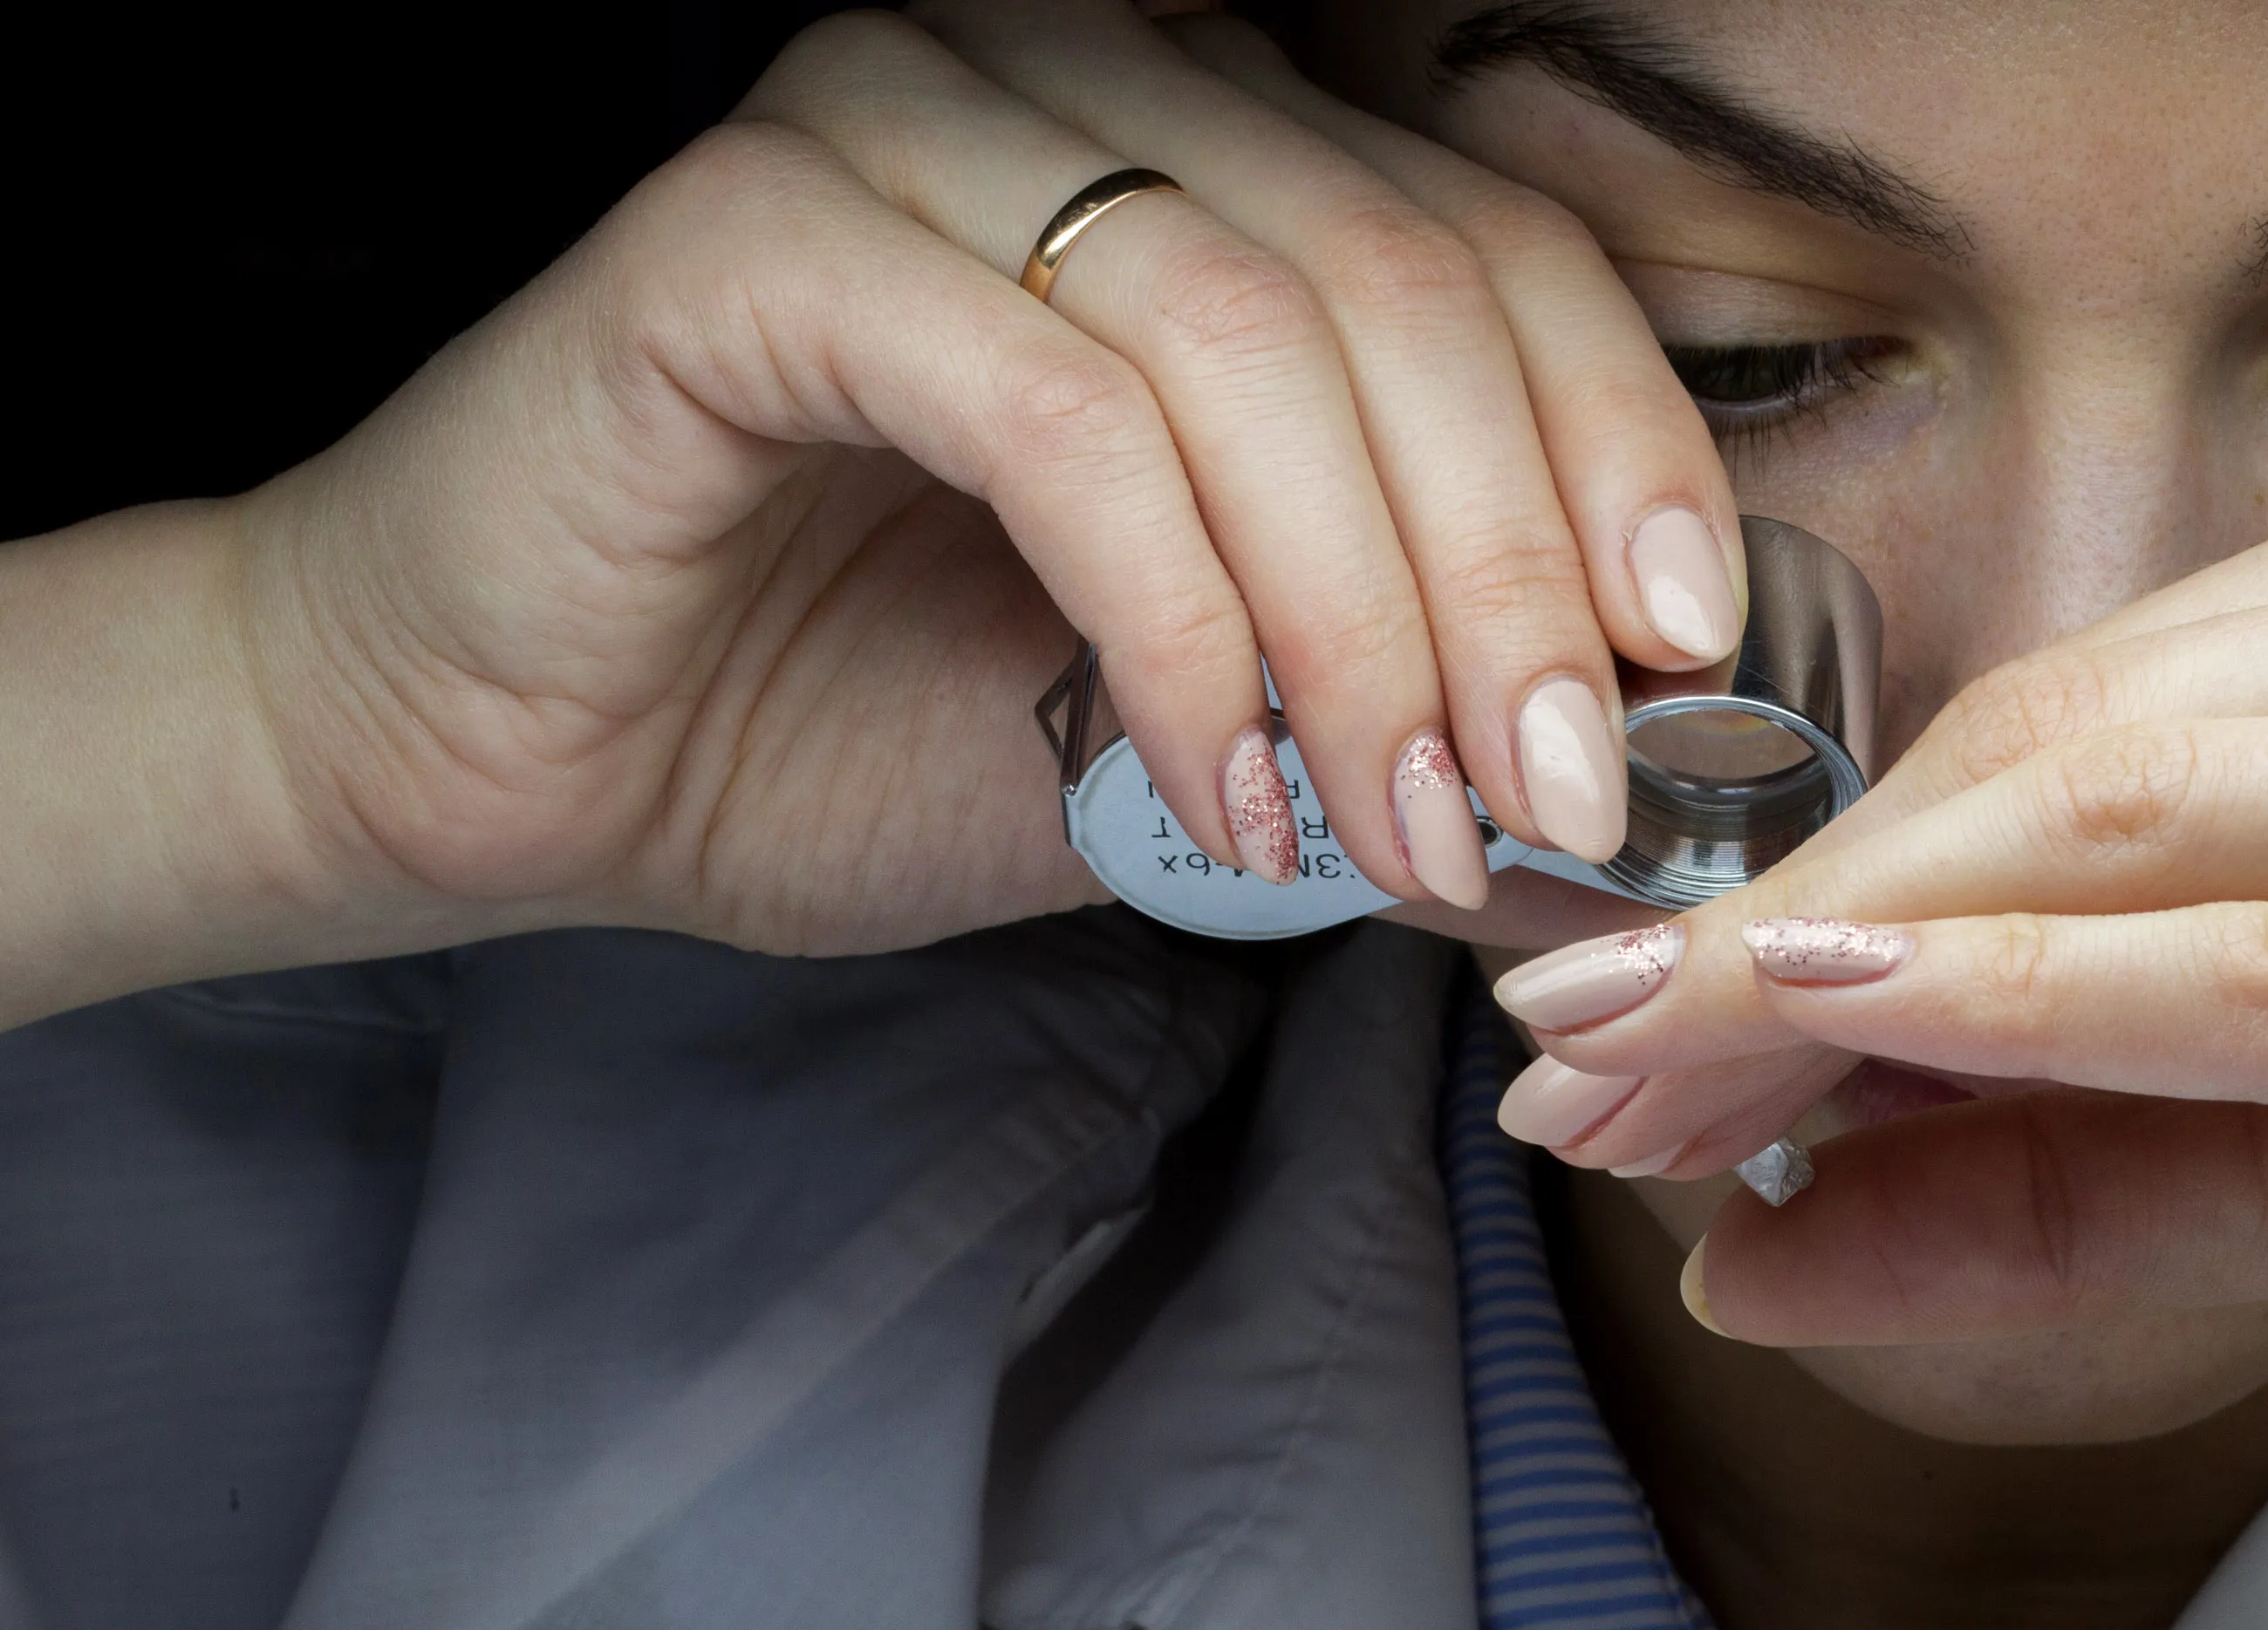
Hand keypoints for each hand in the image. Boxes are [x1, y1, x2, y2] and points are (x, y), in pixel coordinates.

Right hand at [1, 0, 1744, 1024]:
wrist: (518, 760)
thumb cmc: (850, 717)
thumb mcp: (1206, 715)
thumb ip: (1391, 693)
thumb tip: (1624, 767)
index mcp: (1200, 152)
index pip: (1495, 250)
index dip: (1619, 452)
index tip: (1678, 668)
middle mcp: (1063, 85)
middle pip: (1402, 283)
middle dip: (1508, 579)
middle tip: (1546, 803)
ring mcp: (899, 132)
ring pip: (1251, 338)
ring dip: (1364, 625)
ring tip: (1393, 834)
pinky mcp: (749, 241)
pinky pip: (1058, 415)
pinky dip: (1177, 626)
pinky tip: (1214, 788)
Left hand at [1498, 419, 2267, 1615]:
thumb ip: (2072, 1170)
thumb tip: (1750, 1232)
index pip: (2079, 710)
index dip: (1814, 867)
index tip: (1613, 1013)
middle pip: (2076, 750)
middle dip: (1779, 928)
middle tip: (1569, 1071)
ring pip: (2154, 829)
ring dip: (1849, 973)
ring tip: (1644, 1101)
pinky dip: (2044, 1011)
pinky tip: (1851, 1044)